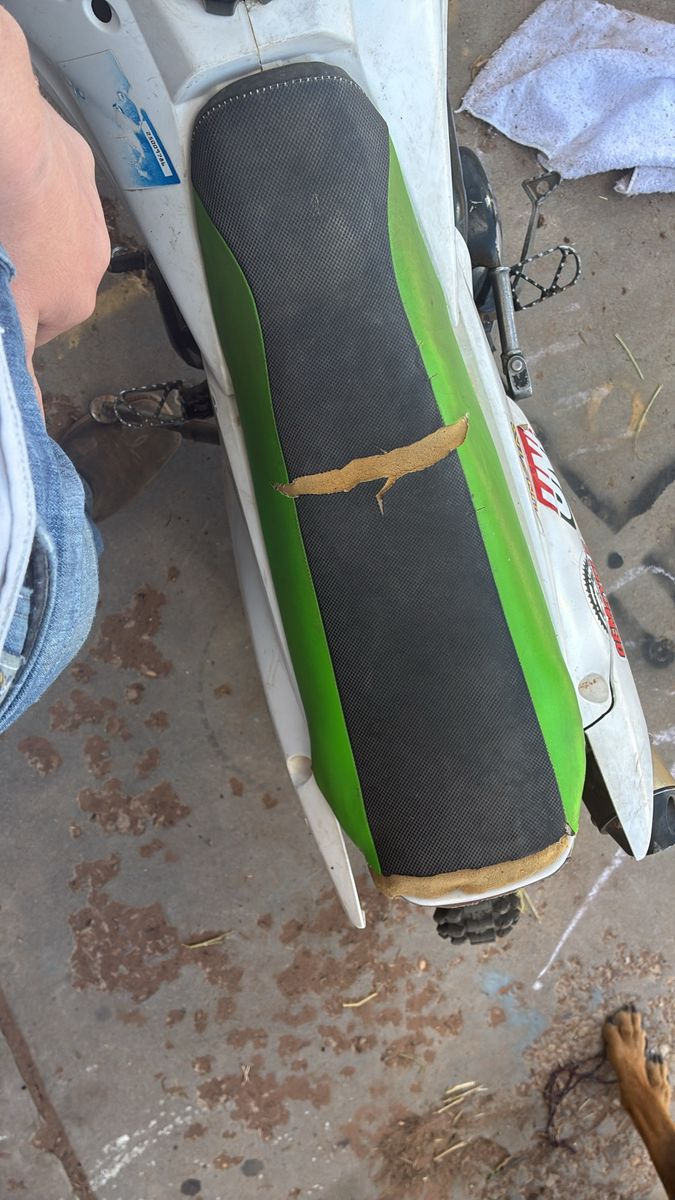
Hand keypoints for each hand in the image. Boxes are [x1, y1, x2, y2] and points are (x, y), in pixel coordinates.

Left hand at [0, 8, 109, 365]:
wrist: (13, 144)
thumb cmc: (7, 234)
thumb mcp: (8, 312)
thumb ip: (17, 360)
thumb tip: (34, 413)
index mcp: (73, 304)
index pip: (39, 330)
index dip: (11, 318)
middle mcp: (94, 264)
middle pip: (50, 280)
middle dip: (22, 273)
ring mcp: (91, 212)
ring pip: (55, 232)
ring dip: (29, 229)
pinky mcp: (79, 163)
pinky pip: (57, 183)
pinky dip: (34, 184)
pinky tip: (7, 177)